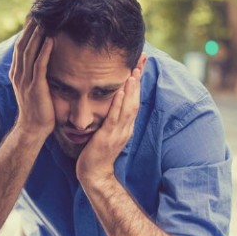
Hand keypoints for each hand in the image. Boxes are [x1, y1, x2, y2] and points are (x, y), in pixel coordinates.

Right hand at [9, 20, 54, 136]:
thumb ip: (35, 72)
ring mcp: (25, 81)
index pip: (20, 46)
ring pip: (29, 52)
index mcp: (17, 73)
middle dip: (31, 27)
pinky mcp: (35, 87)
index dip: (27, 30)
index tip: (35, 16)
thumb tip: (44, 58)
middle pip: (23, 44)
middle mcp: (18, 74)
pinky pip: (39, 65)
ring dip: (37, 34)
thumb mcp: (33, 86)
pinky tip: (51, 39)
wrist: (33, 128)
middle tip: (39, 10)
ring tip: (45, 19)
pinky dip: (45, 51)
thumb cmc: (37, 108)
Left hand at [76, 66, 142, 184]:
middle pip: (136, 100)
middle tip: (142, 60)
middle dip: (139, 80)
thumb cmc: (97, 154)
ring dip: (132, 89)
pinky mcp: (108, 137)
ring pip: (129, 107)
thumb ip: (110, 120)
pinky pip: (115, 117)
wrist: (94, 175)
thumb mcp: (107, 133)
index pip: (135, 100)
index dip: (138, 82)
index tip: (140, 65)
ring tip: (134, 71)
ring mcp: (119, 133)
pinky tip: (121, 92)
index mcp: (126, 126)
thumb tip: (109, 105)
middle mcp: (126, 128)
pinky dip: (119, 104)